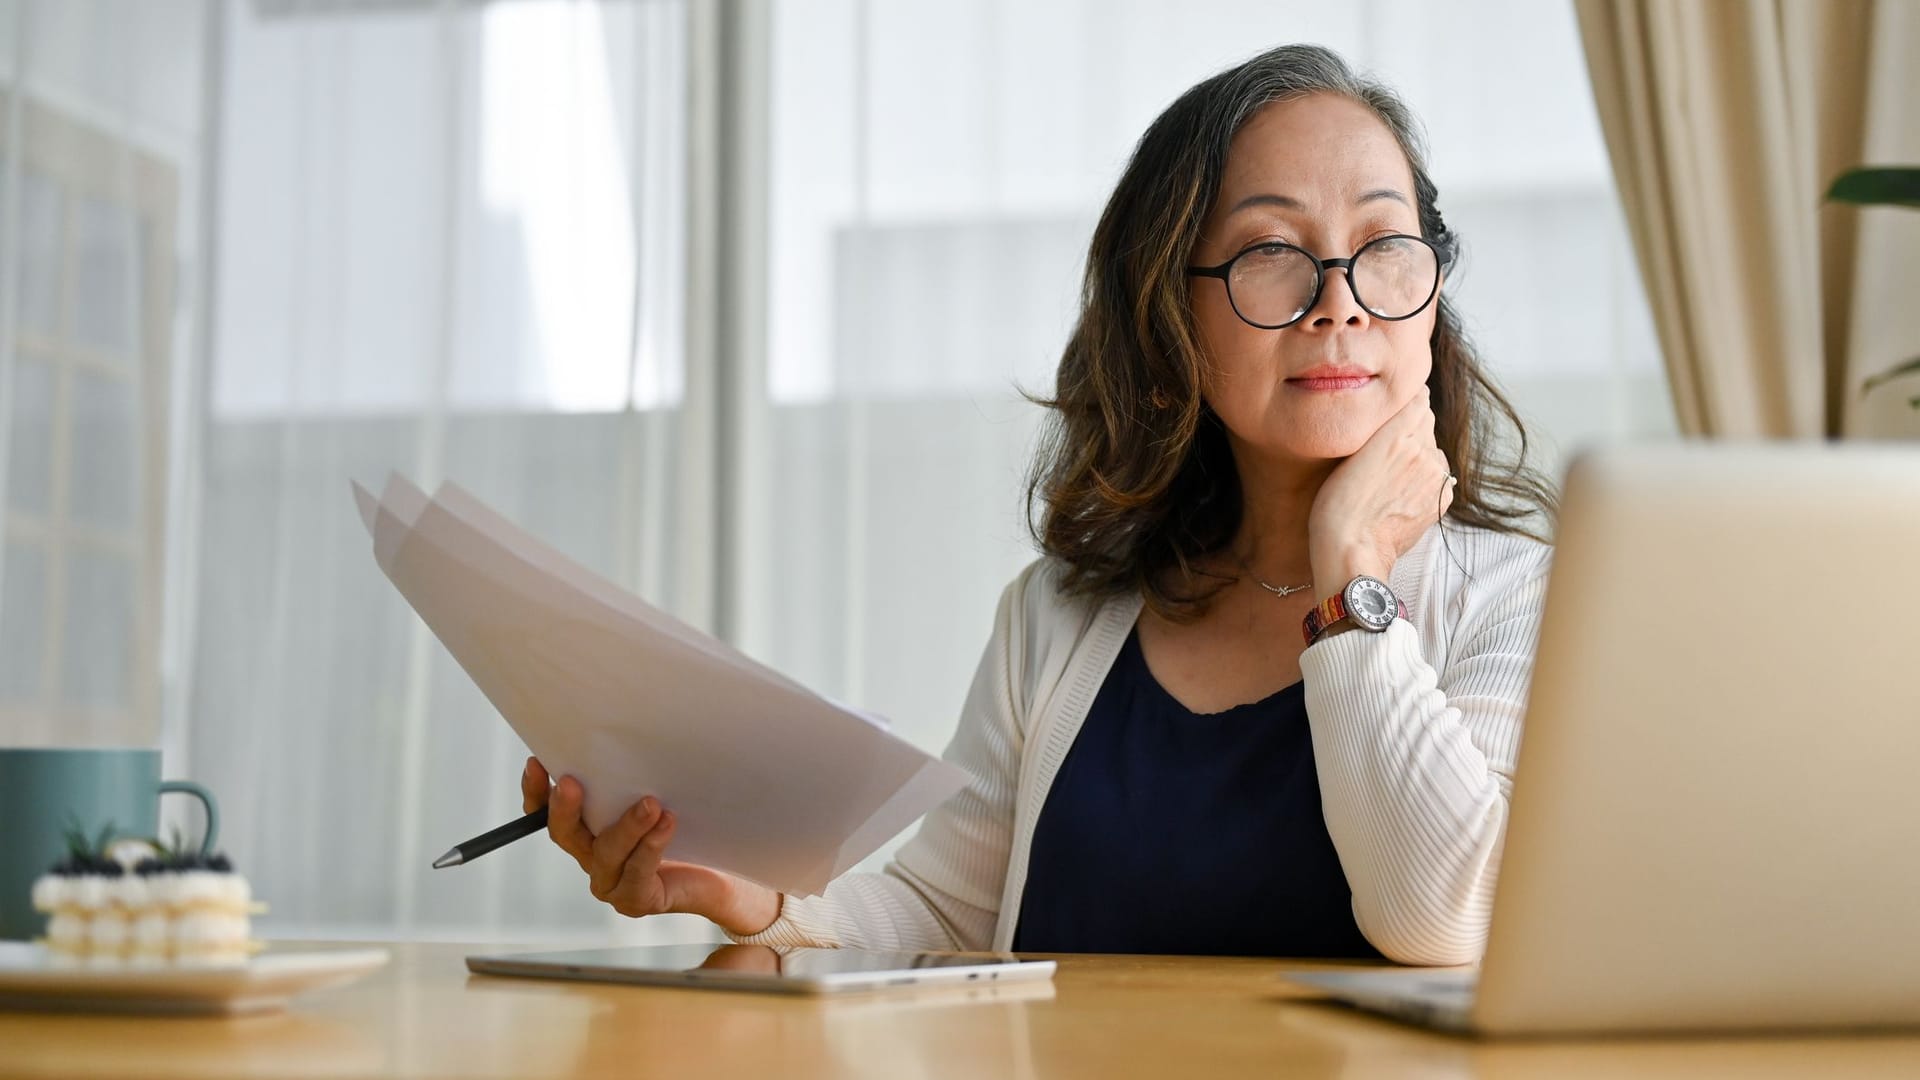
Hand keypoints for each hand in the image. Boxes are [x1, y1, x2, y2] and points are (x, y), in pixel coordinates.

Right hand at [521, 757, 782, 936]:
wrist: (721, 874)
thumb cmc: (687, 827)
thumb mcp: (657, 792)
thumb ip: (637, 774)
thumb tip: (632, 730)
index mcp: (587, 830)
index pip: (546, 814)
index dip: (536, 791)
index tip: (537, 762)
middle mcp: (592, 856)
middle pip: (566, 835)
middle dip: (566, 808)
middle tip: (571, 782)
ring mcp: (612, 882)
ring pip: (607, 853)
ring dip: (626, 826)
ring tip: (650, 803)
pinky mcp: (637, 899)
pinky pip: (638, 872)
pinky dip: (651, 846)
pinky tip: (667, 823)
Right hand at [1307, 390, 1454, 590]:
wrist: (1353, 551)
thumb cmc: (1337, 505)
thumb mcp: (1348, 453)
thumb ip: (1382, 425)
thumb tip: (1410, 402)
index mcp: (1396, 433)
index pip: (1417, 399)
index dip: (1403, 405)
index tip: (1388, 417)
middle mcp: (1423, 450)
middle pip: (1426, 424)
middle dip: (1409, 432)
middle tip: (1380, 456)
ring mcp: (1436, 475)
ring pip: (1432, 450)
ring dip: (1418, 455)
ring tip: (1389, 478)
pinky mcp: (1442, 497)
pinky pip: (1439, 475)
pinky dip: (1426, 479)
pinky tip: (1401, 493)